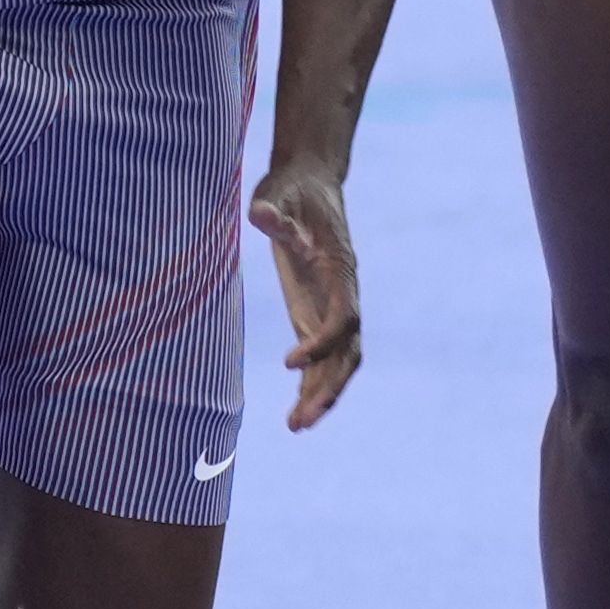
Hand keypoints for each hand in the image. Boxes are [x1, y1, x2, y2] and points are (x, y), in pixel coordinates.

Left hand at [251, 159, 363, 427]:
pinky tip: (297, 411)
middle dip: (329, 388)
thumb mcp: (278, 195)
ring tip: (295, 427)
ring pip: (339, 362)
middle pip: (348, 352)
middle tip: (300, 421)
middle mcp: (344, 294)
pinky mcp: (316, 310)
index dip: (322, 343)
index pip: (343, 318)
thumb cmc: (292, 189)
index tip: (290, 362)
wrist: (309, 182)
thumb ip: (274, 212)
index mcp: (340, 269)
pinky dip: (313, 383)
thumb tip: (261, 214)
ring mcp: (333, 306)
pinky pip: (322, 356)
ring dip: (322, 395)